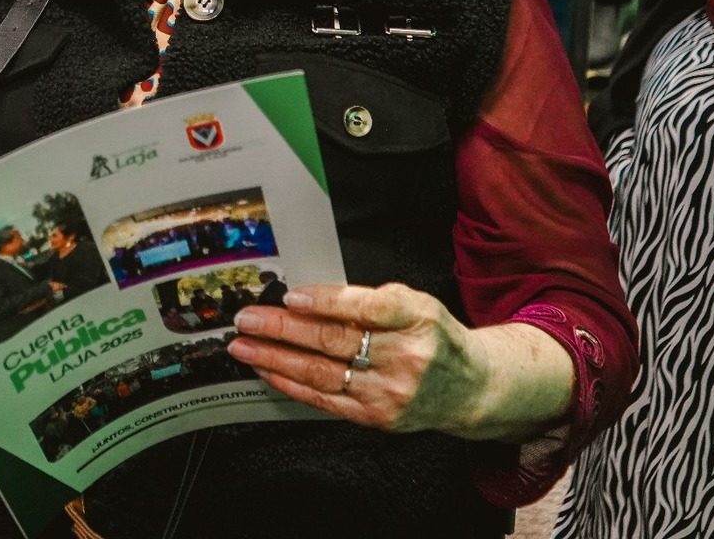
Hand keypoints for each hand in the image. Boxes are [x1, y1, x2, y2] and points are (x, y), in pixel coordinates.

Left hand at [227, 284, 572, 442]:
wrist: (470, 387)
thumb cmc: (433, 336)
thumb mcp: (415, 303)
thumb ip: (370, 299)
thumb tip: (309, 297)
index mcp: (417, 317)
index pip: (367, 307)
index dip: (326, 302)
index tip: (291, 296)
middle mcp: (405, 356)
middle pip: (335, 341)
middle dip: (283, 329)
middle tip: (248, 319)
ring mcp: (390, 391)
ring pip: (322, 373)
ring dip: (275, 358)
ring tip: (243, 345)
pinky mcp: (377, 416)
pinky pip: (324, 400)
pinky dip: (290, 383)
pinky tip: (267, 370)